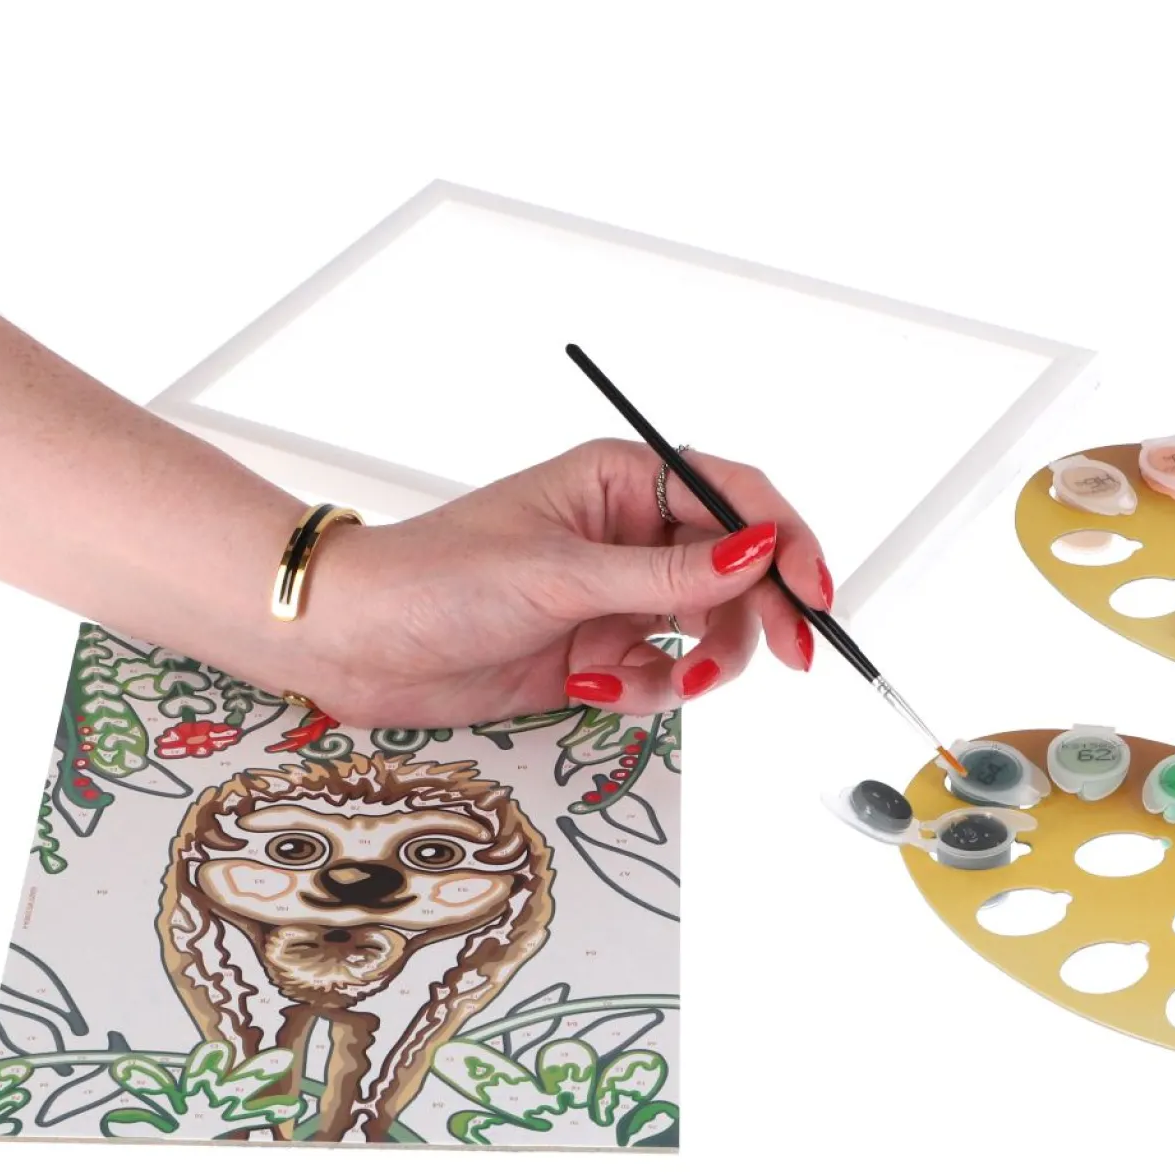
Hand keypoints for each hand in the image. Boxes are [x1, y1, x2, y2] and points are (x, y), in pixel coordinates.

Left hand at [290, 439, 832, 725]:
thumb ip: (668, 573)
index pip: (736, 499)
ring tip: (648, 683)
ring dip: (695, 666)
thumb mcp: (562, 574)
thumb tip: (760, 551)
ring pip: (708, 630)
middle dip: (760, 616)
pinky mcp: (600, 649)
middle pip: (738, 571)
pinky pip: (662, 674)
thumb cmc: (436, 578)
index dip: (787, 542)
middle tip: (790, 658)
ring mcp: (616, 595)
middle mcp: (629, 533)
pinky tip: (589, 687)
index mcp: (622, 481)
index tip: (815, 592)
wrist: (359, 644)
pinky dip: (642, 692)